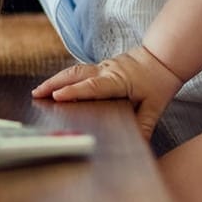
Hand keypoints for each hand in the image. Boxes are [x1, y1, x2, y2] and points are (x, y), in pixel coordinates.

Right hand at [31, 46, 181, 139]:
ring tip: (39, 91)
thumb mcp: (155, 106)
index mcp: (118, 80)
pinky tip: (56, 86)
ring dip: (55, 80)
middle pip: (75, 74)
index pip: (92, 86)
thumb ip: (145, 125)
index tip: (57, 96)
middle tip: (37, 94)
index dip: (74, 91)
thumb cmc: (159, 80)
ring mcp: (103, 67)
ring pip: (74, 71)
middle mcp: (106, 71)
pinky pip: (79, 71)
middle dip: (53, 83)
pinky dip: (65, 78)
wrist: (164, 57)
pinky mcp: (102, 67)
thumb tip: (139, 144)